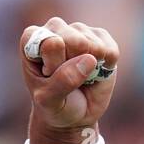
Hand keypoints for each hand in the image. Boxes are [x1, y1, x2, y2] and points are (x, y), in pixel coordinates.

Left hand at [19, 18, 119, 143]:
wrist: (73, 115)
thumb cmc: (54, 104)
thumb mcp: (50, 100)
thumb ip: (63, 81)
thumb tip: (90, 59)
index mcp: (32, 38)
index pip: (50, 42)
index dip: (54, 64)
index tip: (48, 75)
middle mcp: (55, 28)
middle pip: (75, 40)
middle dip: (73, 65)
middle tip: (66, 77)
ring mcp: (79, 30)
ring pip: (94, 45)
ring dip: (90, 68)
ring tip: (79, 75)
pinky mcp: (101, 38)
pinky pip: (111, 51)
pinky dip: (106, 67)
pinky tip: (95, 71)